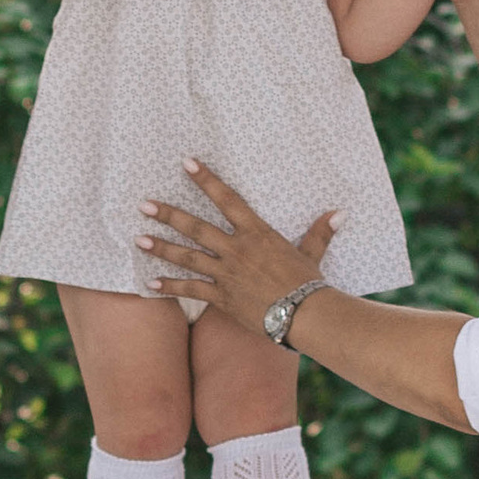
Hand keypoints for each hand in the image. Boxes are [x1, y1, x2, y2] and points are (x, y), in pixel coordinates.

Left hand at [140, 164, 338, 330]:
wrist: (303, 314)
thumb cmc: (308, 283)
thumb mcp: (312, 253)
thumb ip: (320, 231)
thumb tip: (340, 213)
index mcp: (256, 233)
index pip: (227, 199)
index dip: (206, 180)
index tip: (187, 163)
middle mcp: (236, 250)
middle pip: (197, 227)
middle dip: (169, 215)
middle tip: (144, 204)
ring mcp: (226, 274)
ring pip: (188, 257)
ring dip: (162, 248)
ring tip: (139, 239)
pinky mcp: (221, 297)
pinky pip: (191, 290)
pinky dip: (170, 287)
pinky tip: (149, 284)